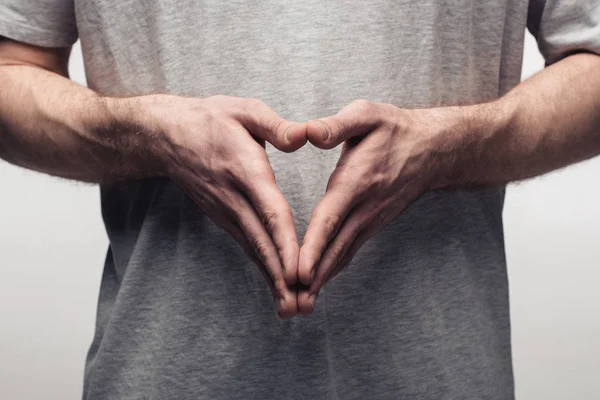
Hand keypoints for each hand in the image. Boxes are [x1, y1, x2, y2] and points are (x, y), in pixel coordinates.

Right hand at [143, 95, 306, 317]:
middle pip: (261, 241)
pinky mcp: (223, 216)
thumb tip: (306, 136)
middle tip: (300, 305)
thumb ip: (276, 126)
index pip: (269, 211)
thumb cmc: (209, 120)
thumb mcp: (244, 110)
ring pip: (253, 249)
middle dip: (281, 276)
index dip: (284, 243)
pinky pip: (247, 244)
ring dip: (272, 279)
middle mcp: (234, 198)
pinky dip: (262, 267)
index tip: (297, 271)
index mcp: (245, 170)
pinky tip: (276, 285)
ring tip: (292, 306)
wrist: (165, 136)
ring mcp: (225, 211)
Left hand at [297, 99, 446, 313]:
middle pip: (336, 247)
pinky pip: (350, 250)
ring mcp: (371, 219)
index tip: (299, 272)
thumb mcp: (366, 115)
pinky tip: (319, 281)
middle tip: (292, 302)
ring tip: (299, 302)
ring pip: (343, 253)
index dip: (314, 246)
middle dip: (313, 276)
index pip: (331, 218)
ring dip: (322, 278)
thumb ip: (336, 125)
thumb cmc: (394, 129)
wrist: (433, 149)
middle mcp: (365, 207)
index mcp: (356, 180)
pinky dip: (333, 268)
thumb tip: (307, 132)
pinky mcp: (373, 224)